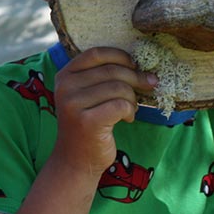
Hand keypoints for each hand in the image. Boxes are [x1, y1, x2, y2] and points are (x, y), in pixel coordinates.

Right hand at [53, 48, 156, 175]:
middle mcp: (65, 87)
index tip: (136, 66)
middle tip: (148, 86)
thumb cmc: (87, 124)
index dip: (120, 56)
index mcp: (65, 76)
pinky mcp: (87, 121)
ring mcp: (73, 104)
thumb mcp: (87, 95)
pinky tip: (127, 119)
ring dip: (132, 99)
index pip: (96, 54)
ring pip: (119, 88)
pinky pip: (121, 105)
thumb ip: (102, 77)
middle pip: (112, 71)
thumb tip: (142, 66)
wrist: (75, 159)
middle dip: (136, 78)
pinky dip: (130, 111)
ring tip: (130, 109)